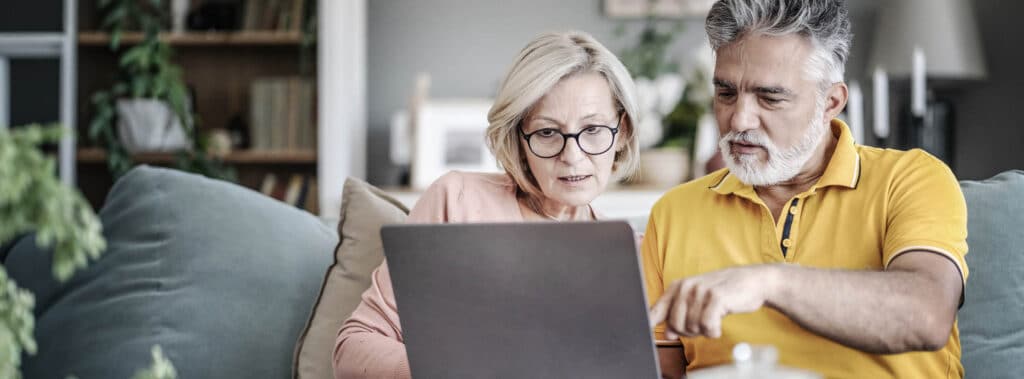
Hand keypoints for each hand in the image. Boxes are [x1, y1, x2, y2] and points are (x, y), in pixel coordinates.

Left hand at [649, 265, 778, 339]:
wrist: (752, 281)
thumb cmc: (724, 291)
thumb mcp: (698, 300)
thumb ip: (680, 315)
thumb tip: (667, 333)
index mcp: (678, 286)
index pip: (657, 309)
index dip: (652, 323)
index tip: (653, 333)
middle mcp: (686, 286)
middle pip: (675, 324)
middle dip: (688, 332)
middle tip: (701, 326)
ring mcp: (700, 291)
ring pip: (691, 326)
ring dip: (703, 331)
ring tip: (712, 322)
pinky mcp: (715, 297)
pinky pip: (707, 326)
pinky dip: (713, 332)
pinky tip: (718, 327)